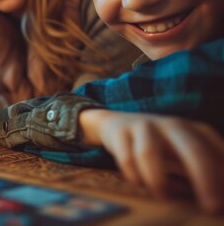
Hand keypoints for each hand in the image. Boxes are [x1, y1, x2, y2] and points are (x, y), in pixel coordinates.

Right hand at [80, 110, 223, 211]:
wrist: (116, 124)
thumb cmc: (157, 145)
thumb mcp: (182, 154)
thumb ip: (201, 172)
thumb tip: (218, 200)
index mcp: (194, 130)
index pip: (215, 151)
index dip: (223, 174)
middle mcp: (172, 126)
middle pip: (193, 149)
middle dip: (205, 178)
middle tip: (210, 205)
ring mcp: (145, 127)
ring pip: (149, 153)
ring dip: (158, 180)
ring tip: (163, 197)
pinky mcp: (120, 133)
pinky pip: (126, 157)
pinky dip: (133, 174)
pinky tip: (138, 183)